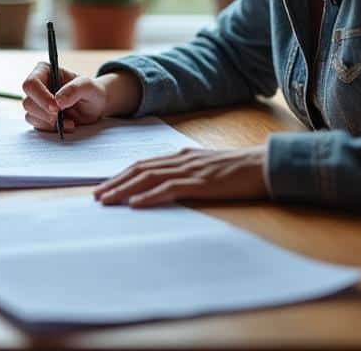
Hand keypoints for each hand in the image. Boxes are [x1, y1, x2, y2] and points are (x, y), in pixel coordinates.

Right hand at [22, 64, 140, 133]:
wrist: (94, 106)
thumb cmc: (91, 91)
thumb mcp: (88, 86)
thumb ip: (74, 90)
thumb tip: (57, 101)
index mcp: (44, 71)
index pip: (31, 84)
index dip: (41, 97)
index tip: (56, 108)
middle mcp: (37, 86)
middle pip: (27, 102)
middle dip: (45, 113)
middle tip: (62, 116)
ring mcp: (36, 102)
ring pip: (30, 115)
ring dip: (50, 123)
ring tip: (70, 122)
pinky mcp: (39, 116)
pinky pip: (37, 126)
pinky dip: (52, 129)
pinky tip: (66, 125)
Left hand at [93, 146, 268, 206]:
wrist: (265, 164)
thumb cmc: (238, 169)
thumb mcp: (206, 167)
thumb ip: (186, 171)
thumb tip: (167, 182)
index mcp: (180, 156)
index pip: (143, 165)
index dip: (121, 175)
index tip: (104, 186)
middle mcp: (180, 159)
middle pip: (139, 170)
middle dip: (115, 183)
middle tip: (96, 196)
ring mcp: (190, 170)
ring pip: (148, 178)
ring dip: (124, 190)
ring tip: (107, 200)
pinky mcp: (200, 182)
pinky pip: (169, 189)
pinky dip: (150, 196)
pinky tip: (136, 204)